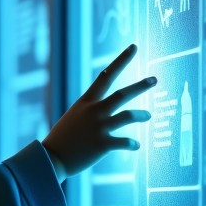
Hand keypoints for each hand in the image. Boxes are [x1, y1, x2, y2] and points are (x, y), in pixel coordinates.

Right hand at [42, 43, 155, 180]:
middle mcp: (93, 111)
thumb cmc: (62, 138)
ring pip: (127, 116)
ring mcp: (98, 127)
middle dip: (140, 86)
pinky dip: (133, 144)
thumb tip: (104, 106)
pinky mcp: (102, 144)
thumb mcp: (74, 116)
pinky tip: (137, 145)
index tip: (134, 47)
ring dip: (141, 115)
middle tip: (155, 79)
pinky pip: (125, 142)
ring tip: (149, 115)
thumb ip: (89, 109)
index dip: (122, 60)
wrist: (51, 158)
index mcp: (86, 102)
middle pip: (121, 94)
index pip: (106, 75)